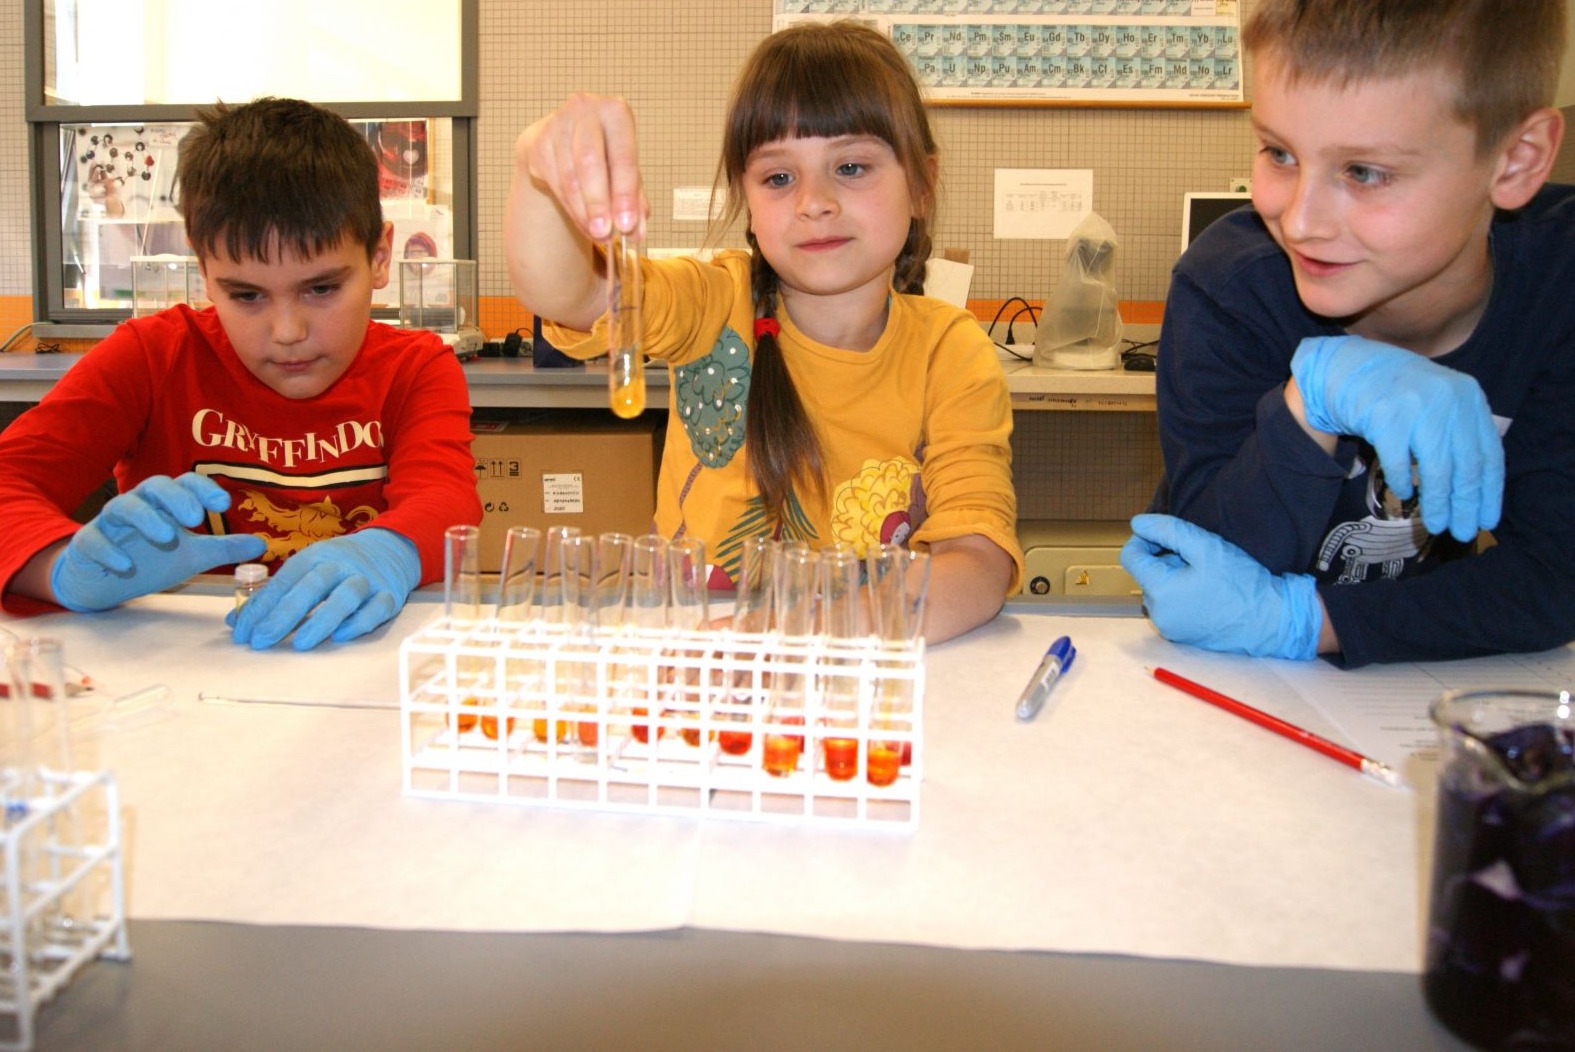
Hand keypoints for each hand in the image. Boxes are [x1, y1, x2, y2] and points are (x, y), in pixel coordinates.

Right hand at [49, 474, 266, 611]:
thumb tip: (262, 544)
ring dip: (145, 519)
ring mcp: (110, 524)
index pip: (184, 484)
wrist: (104, 581)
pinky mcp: (87, 544)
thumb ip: (224, 548)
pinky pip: (93, 541)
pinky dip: (109, 550)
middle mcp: (139, 506)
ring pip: (122, 507)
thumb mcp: (193, 556)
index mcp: (165, 505)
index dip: (203, 489)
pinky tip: (125, 565)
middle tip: (196, 517)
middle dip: (176, 497)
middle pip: (154, 486)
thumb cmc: (151, 559)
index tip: (224, 504)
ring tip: (167, 535)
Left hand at [229, 528, 419, 650]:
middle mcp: (339, 566)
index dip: (260, 609)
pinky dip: (360, 622)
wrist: (390, 549)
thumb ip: (272, 597)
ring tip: (301, 643)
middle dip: (284, 614)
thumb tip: (235, 623)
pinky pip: (377, 608)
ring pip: (346, 596)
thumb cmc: (338, 566)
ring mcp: (366, 580)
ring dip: (322, 619)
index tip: (242, 634)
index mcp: (313, 558)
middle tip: (262, 640)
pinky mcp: (390, 595)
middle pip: (311, 587)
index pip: (282, 583)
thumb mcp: (304, 570)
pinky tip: (341, 636)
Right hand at [516, 93, 646, 240]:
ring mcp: (557, 125)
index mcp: (615, 112)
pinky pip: (556, 184)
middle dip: (599, 203)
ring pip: (570, 178)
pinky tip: (583, 224)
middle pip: (590, 163)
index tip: (627, 225)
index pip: (623, 157)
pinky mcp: (538, 145)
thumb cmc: (604, 152)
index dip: (625, 193)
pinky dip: (572, 210)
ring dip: (584, 213)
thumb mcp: (624, 169)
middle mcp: (584, 111)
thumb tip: (637, 232)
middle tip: (606, 234)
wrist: (564, 137)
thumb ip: (634, 198)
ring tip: (598, 236)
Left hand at [1120, 514, 1321, 659]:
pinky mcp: (1181, 636)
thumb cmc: (1242, 584)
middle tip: (1198, 556)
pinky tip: (1208, 591)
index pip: (1130, 557)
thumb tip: (1138, 523)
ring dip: (1174, 576)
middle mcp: (1158, 614)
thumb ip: (1168, 531)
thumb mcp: (1206, 547)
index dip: (1144, 539)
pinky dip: (1182, 594)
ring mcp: (1169, 628)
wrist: (1272, 621)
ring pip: (1159, 590)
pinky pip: (1171, 606)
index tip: (1166, 535)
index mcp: (1160, 592)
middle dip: (1165, 559)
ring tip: (1206, 575)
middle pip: (1146, 574)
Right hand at [1290, 335, 1502, 541]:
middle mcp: (1449, 400)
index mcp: (1469, 398)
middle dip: (1465, 504)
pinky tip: (1404, 494)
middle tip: (1462, 531)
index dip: (1489, 491)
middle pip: (1465, 465)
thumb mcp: (1439, 404)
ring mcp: (1417, 408)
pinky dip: (1401, 481)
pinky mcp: (1386, 417)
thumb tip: (1473, 488)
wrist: (1350, 368)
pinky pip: (1398, 462)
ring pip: (1436, 468)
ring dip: (1438, 502)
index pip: (1489, 453)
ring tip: (1437, 524)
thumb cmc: (1397, 393)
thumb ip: (1458, 433)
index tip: (1485, 518)